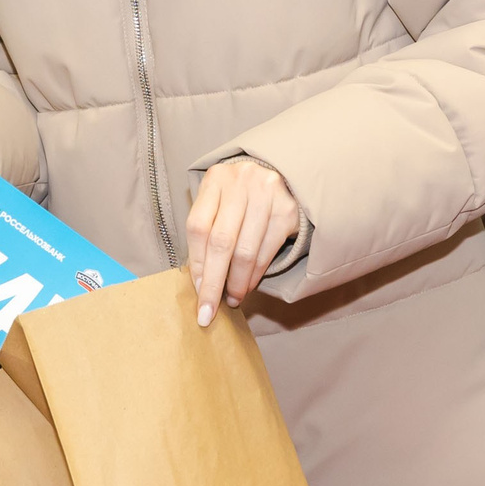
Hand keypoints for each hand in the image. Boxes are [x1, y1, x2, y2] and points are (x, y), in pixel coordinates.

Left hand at [185, 158, 298, 327]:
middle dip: (213, 283)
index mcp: (216, 179)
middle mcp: (241, 182)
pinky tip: (247, 286)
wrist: (282, 173)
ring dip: (236, 283)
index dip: (196, 263)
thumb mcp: (219, 201)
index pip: (198, 227)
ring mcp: (267, 194)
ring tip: (231, 299)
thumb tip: (199, 280)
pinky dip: (254, 276)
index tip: (196, 291)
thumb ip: (207, 231)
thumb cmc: (240, 195)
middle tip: (207, 312)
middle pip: (221, 242)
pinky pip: (266, 252)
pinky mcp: (288, 211)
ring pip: (245, 252)